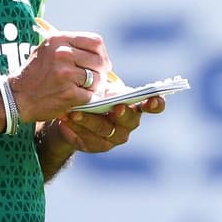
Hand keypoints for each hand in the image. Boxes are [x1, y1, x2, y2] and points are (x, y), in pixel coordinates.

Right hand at [10, 31, 110, 122]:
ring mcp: (65, 74)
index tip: (100, 62)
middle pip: (99, 60)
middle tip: (96, 79)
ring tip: (83, 89)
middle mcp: (62, 54)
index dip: (101, 53)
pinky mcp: (68, 93)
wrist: (15, 97)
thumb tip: (99, 53)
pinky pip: (90, 95)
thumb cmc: (34, 75)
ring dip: (94, 86)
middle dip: (101, 71)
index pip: (95, 41)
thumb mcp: (47, 51)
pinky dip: (87, 98)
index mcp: (58, 40)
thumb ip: (70, 47)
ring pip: (96, 78)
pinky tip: (77, 98)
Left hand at [49, 96, 165, 152]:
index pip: (153, 106)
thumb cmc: (94, 95)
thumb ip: (109, 86)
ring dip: (90, 120)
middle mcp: (129, 123)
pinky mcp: (96, 145)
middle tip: (116, 107)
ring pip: (104, 130)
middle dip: (122, 114)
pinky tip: (66, 118)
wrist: (74, 114)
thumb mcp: (102, 88)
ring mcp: (114, 137)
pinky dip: (76, 127)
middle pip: (130, 120)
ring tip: (75, 112)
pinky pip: (87, 137)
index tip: (153, 99)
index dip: (156, 103)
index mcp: (136, 106)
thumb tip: (109, 76)